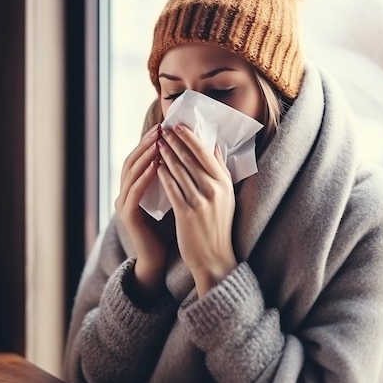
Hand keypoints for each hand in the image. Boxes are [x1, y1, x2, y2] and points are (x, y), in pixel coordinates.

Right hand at [115, 124, 174, 300]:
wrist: (161, 259)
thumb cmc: (171, 228)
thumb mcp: (176, 197)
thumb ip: (178, 177)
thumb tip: (195, 154)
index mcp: (135, 188)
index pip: (141, 158)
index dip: (151, 142)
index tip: (165, 127)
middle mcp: (124, 193)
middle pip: (132, 161)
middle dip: (146, 144)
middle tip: (159, 129)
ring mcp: (123, 204)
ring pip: (131, 173)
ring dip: (144, 156)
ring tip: (158, 142)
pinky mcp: (128, 216)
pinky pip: (134, 192)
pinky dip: (144, 177)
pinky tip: (156, 166)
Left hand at [156, 124, 236, 296]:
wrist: (214, 257)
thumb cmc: (218, 225)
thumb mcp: (226, 196)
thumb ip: (220, 170)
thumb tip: (215, 146)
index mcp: (224, 183)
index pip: (205, 153)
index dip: (189, 137)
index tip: (177, 126)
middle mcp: (213, 190)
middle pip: (189, 158)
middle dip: (174, 141)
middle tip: (162, 130)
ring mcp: (199, 201)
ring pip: (178, 171)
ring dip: (165, 154)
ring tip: (156, 143)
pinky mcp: (185, 213)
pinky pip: (171, 188)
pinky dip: (162, 175)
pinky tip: (155, 165)